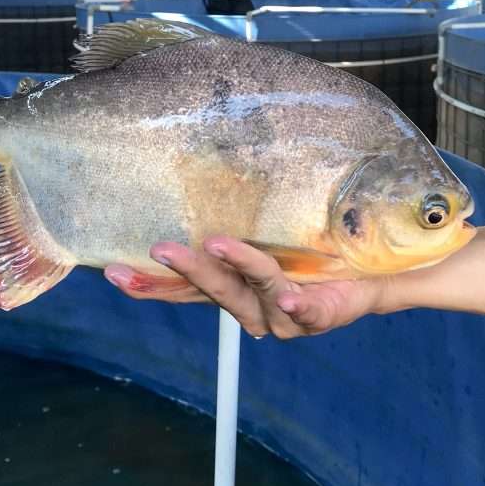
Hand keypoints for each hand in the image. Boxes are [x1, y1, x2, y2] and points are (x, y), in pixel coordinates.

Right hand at [104, 236, 388, 338]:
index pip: (184, 290)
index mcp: (234, 290)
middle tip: (159, 249)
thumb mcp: (269, 231)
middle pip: (212, 291)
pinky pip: (303, 311)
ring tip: (216, 244)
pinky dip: (294, 306)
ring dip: (235, 268)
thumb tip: (204, 168)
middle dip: (185, 270)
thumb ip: (239, 220)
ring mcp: (282, 317)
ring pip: (254, 291)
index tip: (114, 272)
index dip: (149, 285)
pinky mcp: (317, 316)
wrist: (371, 272)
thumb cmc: (313, 250)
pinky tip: (289, 299)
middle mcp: (251, 308)